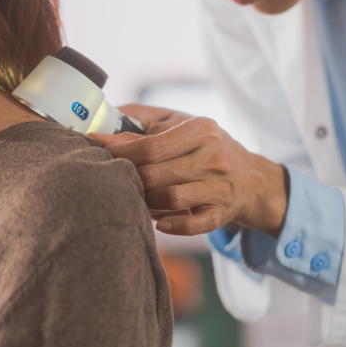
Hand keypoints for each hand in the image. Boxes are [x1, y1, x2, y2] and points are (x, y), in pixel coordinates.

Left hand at [91, 104, 289, 236]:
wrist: (251, 176)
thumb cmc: (205, 146)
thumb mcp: (181, 123)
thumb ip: (143, 121)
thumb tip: (103, 125)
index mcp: (201, 130)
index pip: (151, 145)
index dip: (119, 151)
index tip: (94, 148)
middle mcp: (213, 157)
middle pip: (156, 174)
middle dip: (130, 178)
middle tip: (113, 179)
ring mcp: (220, 187)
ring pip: (172, 198)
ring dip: (146, 202)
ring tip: (135, 198)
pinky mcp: (222, 213)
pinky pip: (196, 224)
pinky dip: (175, 226)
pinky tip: (160, 223)